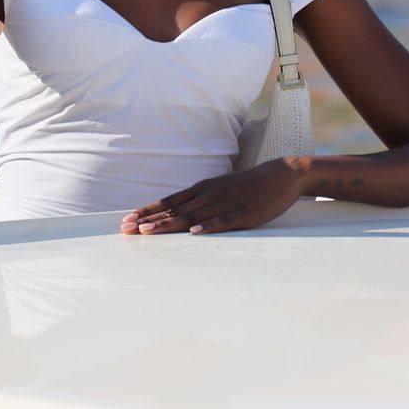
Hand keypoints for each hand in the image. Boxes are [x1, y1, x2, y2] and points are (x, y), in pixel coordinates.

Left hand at [120, 157, 308, 235]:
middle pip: (174, 211)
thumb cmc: (248, 186)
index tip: (127, 220)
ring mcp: (226, 204)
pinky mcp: (244, 215)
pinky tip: (196, 232)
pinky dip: (208, 227)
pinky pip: (224, 222)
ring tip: (148, 231)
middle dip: (149, 220)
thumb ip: (200, 200)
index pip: (169, 202)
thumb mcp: (220, 188)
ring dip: (169, 224)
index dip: (147, 211)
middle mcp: (209, 195)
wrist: (282, 175)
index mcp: (203, 189)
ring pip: (192, 216)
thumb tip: (179, 213)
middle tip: (126, 229)